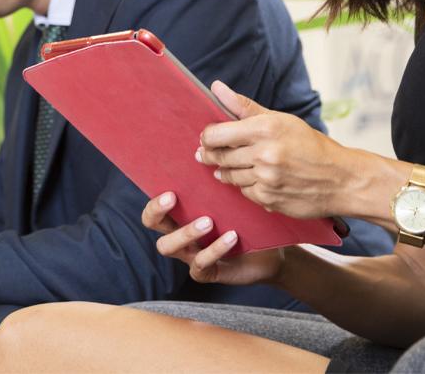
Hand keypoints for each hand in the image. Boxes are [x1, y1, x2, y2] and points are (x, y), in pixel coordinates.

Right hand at [141, 191, 283, 285]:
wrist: (270, 253)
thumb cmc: (245, 221)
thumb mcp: (230, 201)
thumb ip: (216, 185)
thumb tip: (213, 152)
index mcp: (181, 220)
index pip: (154, 214)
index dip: (154, 204)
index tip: (170, 191)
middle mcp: (181, 239)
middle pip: (154, 228)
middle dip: (158, 213)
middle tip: (174, 198)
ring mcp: (192, 256)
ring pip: (170, 248)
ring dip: (186, 232)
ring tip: (208, 221)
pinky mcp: (208, 272)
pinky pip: (201, 265)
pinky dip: (214, 249)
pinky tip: (231, 237)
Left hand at [198, 81, 357, 218]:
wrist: (341, 179)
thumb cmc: (310, 145)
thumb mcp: (281, 119)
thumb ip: (244, 106)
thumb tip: (216, 87)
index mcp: (265, 128)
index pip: (216, 134)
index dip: (207, 137)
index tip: (208, 138)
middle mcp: (264, 154)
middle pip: (220, 156)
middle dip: (210, 155)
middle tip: (205, 154)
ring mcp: (266, 179)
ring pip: (229, 176)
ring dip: (226, 171)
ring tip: (229, 166)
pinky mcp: (269, 200)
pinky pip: (244, 192)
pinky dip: (246, 186)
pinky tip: (254, 179)